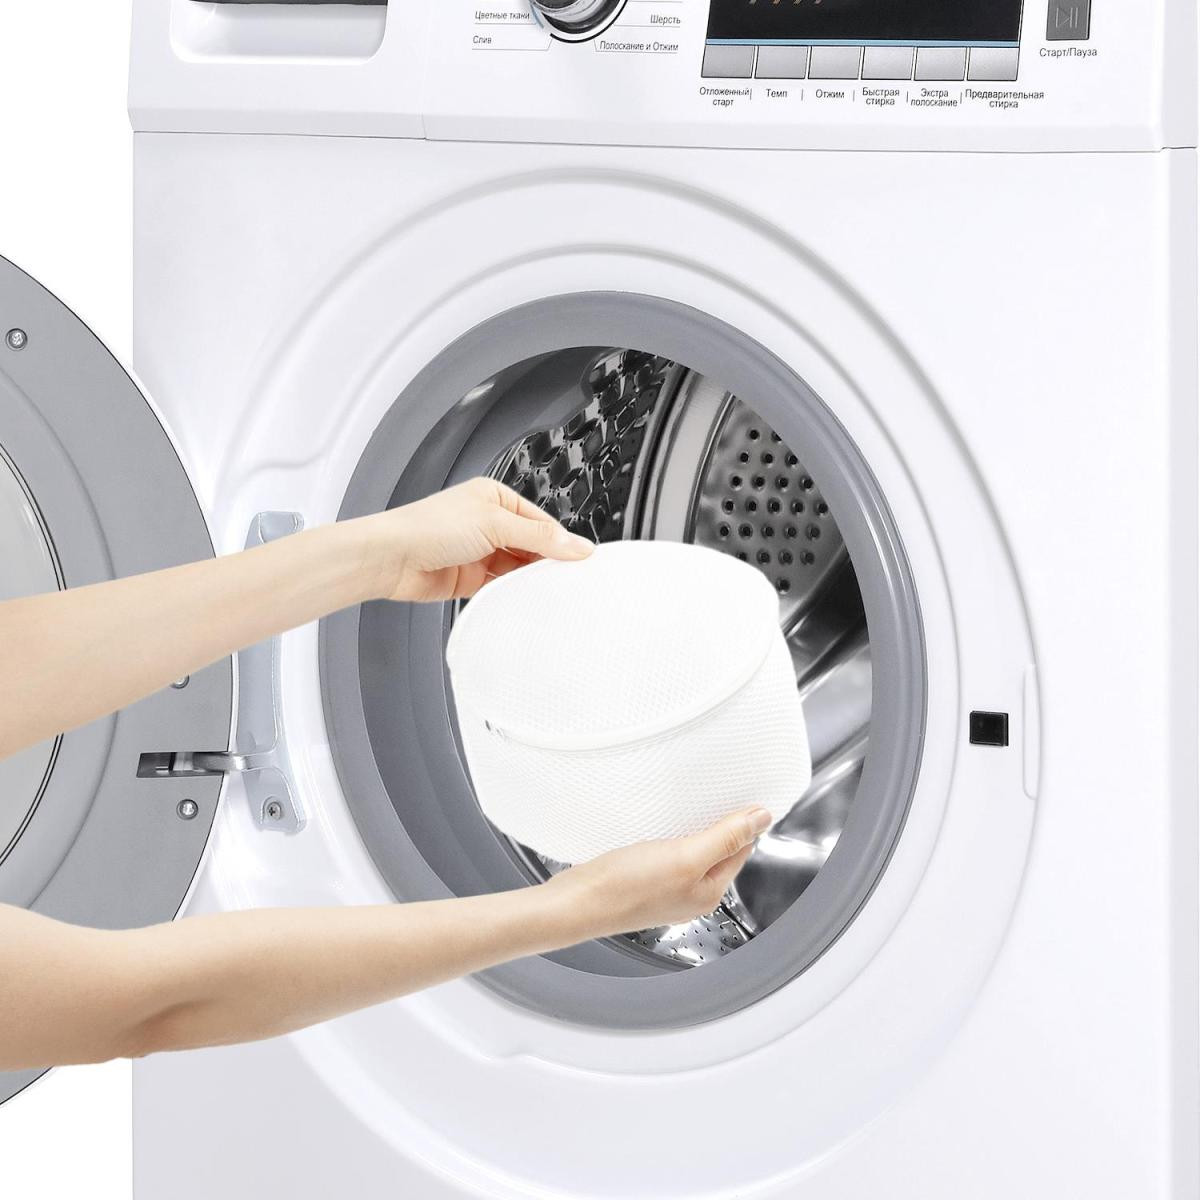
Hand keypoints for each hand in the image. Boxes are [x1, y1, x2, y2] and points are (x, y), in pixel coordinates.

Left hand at [357, 478, 593, 602]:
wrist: (391, 559)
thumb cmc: (428, 527)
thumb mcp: (494, 524)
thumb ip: (539, 538)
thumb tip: (576, 545)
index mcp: (494, 498)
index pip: (540, 521)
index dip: (560, 541)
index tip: (580, 560)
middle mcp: (487, 523)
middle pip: (531, 545)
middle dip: (546, 561)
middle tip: (567, 577)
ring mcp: (479, 551)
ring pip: (518, 567)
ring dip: (529, 578)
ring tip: (546, 589)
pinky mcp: (471, 579)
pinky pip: (501, 586)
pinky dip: (512, 593)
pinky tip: (522, 597)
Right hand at [546, 808, 772, 938]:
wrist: (577, 902)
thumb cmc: (626, 888)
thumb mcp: (685, 857)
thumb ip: (725, 838)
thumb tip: (761, 819)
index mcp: (708, 892)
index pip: (740, 850)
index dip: (743, 821)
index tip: (744, 793)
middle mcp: (690, 894)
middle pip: (717, 851)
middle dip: (720, 824)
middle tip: (719, 791)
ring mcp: (665, 888)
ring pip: (691, 852)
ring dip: (693, 828)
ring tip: (691, 803)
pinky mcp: (642, 880)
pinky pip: (666, 853)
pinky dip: (669, 836)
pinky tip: (660, 823)